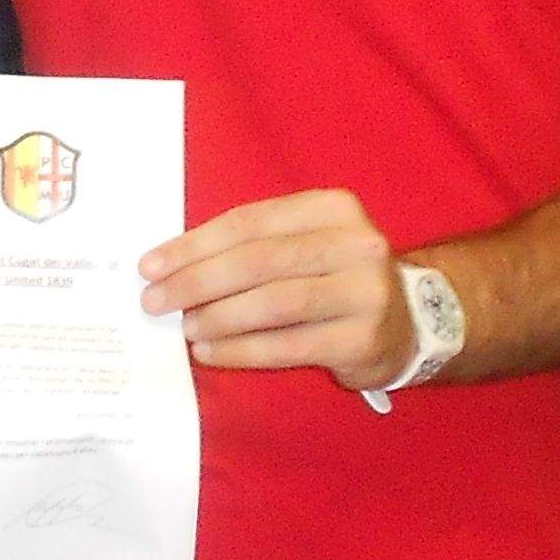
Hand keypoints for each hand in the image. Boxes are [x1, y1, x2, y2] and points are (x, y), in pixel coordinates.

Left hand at [141, 190, 417, 391]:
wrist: (408, 321)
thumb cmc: (335, 277)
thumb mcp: (306, 243)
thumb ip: (253, 245)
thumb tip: (173, 265)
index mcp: (333, 208)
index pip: (249, 223)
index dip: (193, 245)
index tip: (150, 265)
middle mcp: (356, 243)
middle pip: (258, 261)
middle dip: (196, 281)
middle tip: (154, 300)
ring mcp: (366, 291)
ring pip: (273, 303)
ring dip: (218, 316)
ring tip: (183, 327)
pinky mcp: (364, 338)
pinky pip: (289, 345)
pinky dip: (241, 349)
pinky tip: (210, 351)